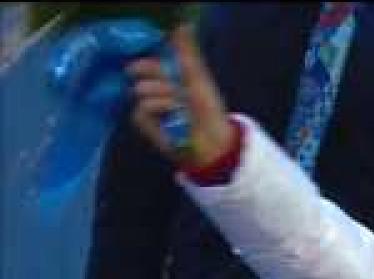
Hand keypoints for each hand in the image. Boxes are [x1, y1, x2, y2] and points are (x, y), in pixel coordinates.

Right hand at [126, 24, 233, 166]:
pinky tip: (173, 113)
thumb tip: (183, 25)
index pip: (149, 56)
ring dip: (165, 94)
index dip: (152, 56)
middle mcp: (153, 85)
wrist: (212, 138)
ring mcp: (145, 102)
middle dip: (157, 72)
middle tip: (175, 84)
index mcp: (166, 73)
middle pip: (140, 67)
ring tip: (180, 103)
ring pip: (142, 88)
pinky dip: (161, 107)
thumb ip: (188, 53)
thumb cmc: (208, 108)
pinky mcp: (142, 119)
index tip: (161, 56)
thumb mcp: (199, 77)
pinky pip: (143, 106)